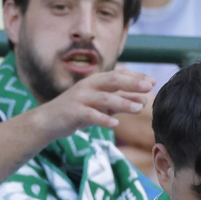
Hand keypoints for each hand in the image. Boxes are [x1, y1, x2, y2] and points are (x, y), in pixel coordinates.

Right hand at [28, 68, 155, 137]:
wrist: (48, 121)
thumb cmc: (77, 111)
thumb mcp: (100, 105)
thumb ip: (120, 101)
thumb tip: (144, 100)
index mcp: (95, 81)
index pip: (119, 75)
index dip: (136, 77)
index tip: (153, 81)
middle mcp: (88, 86)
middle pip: (113, 81)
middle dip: (132, 83)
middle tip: (149, 87)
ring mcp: (79, 99)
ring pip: (104, 98)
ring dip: (122, 102)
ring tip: (138, 108)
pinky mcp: (73, 113)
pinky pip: (90, 115)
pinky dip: (103, 119)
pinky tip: (115, 124)